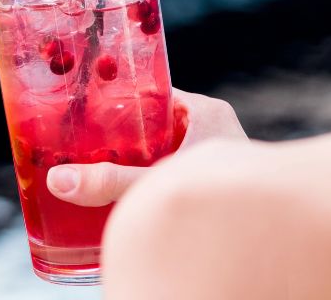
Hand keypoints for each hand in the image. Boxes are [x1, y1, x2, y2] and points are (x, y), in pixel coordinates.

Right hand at [46, 88, 244, 207]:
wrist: (271, 237)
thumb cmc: (229, 199)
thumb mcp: (159, 183)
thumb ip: (112, 181)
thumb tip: (59, 181)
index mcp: (205, 112)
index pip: (152, 93)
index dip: (118, 99)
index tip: (84, 109)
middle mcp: (211, 132)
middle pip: (152, 126)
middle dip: (119, 137)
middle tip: (79, 143)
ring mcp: (212, 161)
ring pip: (160, 154)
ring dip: (133, 164)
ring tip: (92, 169)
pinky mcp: (211, 189)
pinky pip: (171, 179)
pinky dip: (149, 186)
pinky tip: (124, 199)